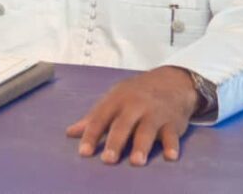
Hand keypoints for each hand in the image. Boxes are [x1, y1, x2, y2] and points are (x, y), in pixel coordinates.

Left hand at [66, 66, 197, 165]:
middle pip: (123, 125)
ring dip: (142, 145)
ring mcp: (154, 114)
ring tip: (136, 161)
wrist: (170, 81)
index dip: (91, 135)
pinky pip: (172, 134)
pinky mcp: (172, 122)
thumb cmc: (135, 93)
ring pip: (147, 130)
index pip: (101, 118)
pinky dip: (172, 145)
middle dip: (115, 142)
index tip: (84, 152)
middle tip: (108, 159)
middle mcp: (135, 106)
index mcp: (116, 100)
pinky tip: (170, 156)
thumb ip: (94, 117)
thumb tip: (70, 133)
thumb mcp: (113, 99)